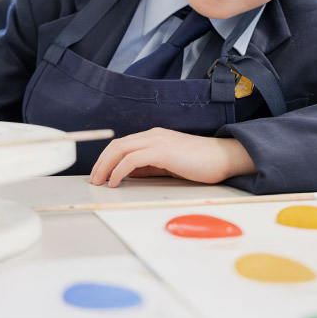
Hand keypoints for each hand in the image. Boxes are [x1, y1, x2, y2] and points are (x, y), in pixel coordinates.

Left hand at [89, 127, 255, 187]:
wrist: (223, 158)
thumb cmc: (201, 163)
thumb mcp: (169, 165)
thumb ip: (149, 168)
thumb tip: (128, 174)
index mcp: (154, 137)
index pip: (122, 144)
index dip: (107, 158)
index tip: (99, 173)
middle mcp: (153, 135)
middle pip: (117, 145)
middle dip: (101, 162)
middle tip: (93, 179)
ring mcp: (157, 141)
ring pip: (121, 149)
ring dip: (106, 166)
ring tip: (100, 182)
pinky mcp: (162, 150)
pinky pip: (132, 159)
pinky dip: (119, 170)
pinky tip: (116, 182)